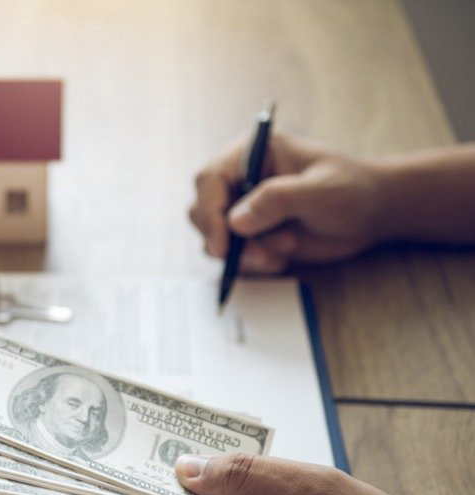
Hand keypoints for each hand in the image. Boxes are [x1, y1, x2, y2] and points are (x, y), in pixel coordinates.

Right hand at [189, 133, 385, 273]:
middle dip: (225, 238)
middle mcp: (240, 179)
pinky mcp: (251, 234)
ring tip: (284, 250)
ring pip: (215, 237)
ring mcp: (243, 208)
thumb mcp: (321, 191)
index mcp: (253, 153)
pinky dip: (253, 263)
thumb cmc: (351, 190)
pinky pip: (233, 255)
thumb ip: (278, 200)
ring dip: (245, 253)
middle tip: (260, 254)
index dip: (209, 211)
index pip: (210, 179)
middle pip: (202, 209)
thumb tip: (235, 222)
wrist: (371, 214)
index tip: (223, 244)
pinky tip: (282, 258)